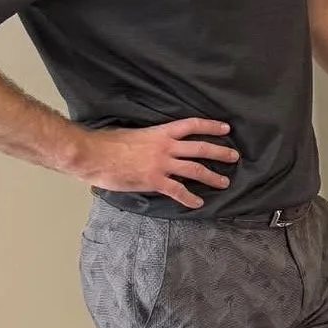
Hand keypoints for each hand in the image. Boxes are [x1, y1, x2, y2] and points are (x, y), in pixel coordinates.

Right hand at [73, 118, 239, 209]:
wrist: (93, 154)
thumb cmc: (108, 142)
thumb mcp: (133, 133)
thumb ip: (149, 138)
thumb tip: (154, 142)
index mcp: (161, 132)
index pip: (192, 125)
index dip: (210, 126)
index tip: (225, 129)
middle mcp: (166, 147)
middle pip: (200, 148)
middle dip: (220, 152)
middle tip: (234, 156)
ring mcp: (161, 164)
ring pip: (195, 169)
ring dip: (212, 176)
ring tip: (224, 181)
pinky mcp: (154, 181)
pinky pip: (178, 191)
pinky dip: (190, 198)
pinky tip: (198, 203)